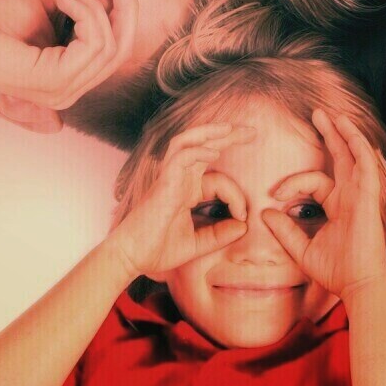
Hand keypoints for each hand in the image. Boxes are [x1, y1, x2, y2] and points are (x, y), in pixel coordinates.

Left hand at [0, 0, 137, 108]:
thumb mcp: (48, 1)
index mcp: (68, 77)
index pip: (116, 50)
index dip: (123, 12)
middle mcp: (69, 92)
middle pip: (122, 51)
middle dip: (127, 8)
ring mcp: (63, 92)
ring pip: (111, 45)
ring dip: (95, 6)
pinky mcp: (55, 82)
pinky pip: (95, 44)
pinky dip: (85, 12)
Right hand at [111, 124, 249, 279]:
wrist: (132, 258)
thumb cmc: (157, 249)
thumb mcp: (197, 244)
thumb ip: (219, 235)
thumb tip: (244, 227)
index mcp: (187, 190)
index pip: (219, 180)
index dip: (236, 196)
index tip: (243, 217)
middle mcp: (179, 178)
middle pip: (203, 145)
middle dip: (228, 136)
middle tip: (252, 132)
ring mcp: (170, 178)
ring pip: (187, 141)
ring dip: (209, 132)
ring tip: (231, 128)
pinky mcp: (164, 183)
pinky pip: (180, 158)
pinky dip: (197, 151)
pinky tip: (214, 152)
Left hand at [263, 110, 385, 299]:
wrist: (357, 285)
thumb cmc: (335, 271)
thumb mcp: (302, 249)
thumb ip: (284, 231)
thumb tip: (265, 213)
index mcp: (338, 205)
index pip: (313, 181)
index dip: (291, 184)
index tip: (274, 194)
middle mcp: (351, 196)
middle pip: (341, 157)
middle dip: (330, 135)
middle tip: (317, 114)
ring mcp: (361, 195)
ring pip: (355, 155)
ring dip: (344, 134)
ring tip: (332, 115)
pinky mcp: (368, 197)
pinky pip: (366, 165)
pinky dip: (358, 147)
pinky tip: (349, 131)